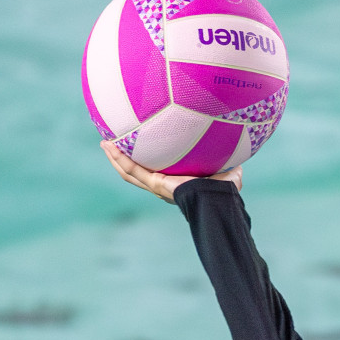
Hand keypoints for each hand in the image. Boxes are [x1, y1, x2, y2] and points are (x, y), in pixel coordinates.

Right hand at [101, 140, 241, 203]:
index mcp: (177, 183)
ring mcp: (156, 186)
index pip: (157, 171)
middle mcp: (164, 185)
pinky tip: (108, 145)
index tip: (141, 149)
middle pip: (137, 172)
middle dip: (124, 159)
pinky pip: (131, 169)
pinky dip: (118, 157)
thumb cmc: (225, 187)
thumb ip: (227, 159)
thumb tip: (234, 141)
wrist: (218, 198)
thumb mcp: (227, 170)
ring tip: (104, 143)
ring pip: (128, 172)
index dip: (148, 161)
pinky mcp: (154, 184)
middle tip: (114, 144)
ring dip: (115, 158)